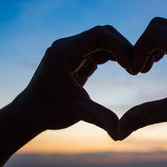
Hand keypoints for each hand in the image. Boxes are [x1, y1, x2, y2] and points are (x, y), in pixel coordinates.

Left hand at [11, 25, 131, 138]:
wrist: (29, 114)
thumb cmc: (47, 112)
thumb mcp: (76, 112)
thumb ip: (100, 118)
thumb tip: (121, 133)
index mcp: (63, 52)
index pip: (98, 35)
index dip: (119, 45)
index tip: (132, 65)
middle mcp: (67, 46)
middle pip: (102, 33)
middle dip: (122, 46)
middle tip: (136, 66)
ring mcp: (71, 51)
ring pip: (102, 40)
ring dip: (119, 51)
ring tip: (133, 68)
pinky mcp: (76, 58)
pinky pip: (99, 50)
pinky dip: (113, 56)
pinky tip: (125, 68)